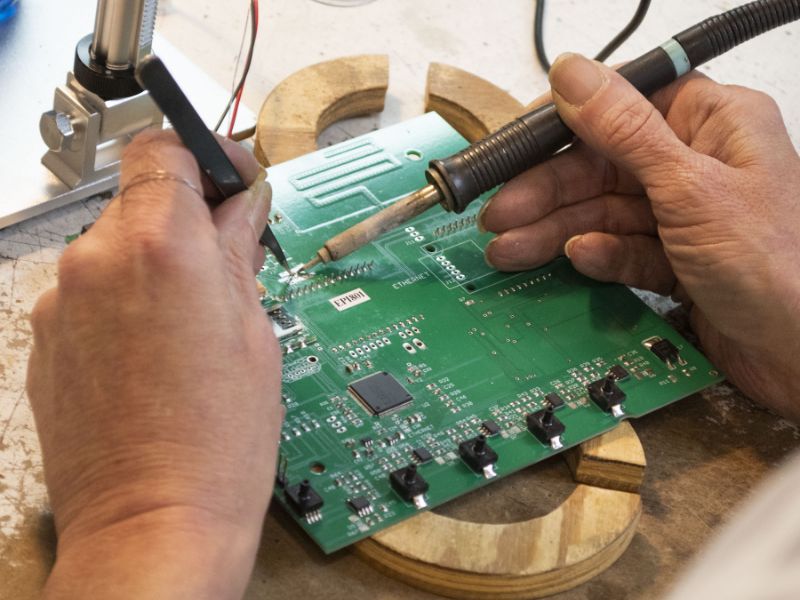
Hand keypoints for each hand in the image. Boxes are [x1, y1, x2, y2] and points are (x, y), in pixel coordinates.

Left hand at [27, 130, 281, 597]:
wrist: (154, 521)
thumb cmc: (217, 443)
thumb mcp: (254, 332)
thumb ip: (238, 254)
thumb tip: (244, 210)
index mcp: (161, 246)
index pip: (167, 149)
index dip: (207, 156)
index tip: (234, 181)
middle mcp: (97, 260)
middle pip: (142, 198)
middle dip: (188, 218)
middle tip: (229, 259)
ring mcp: (62, 301)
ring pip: (115, 246)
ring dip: (156, 263)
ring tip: (194, 323)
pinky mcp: (45, 338)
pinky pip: (91, 291)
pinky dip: (125, 300)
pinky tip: (157, 351)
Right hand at [480, 53, 799, 421]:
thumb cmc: (778, 267)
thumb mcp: (689, 188)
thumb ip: (625, 130)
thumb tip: (573, 75)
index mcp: (712, 123)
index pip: (621, 106)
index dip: (564, 124)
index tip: (515, 147)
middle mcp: (696, 163)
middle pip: (601, 166)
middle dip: (547, 193)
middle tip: (500, 216)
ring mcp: (683, 214)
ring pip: (603, 211)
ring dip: (556, 231)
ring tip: (511, 250)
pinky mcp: (674, 258)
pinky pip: (621, 248)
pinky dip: (598, 256)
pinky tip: (579, 261)